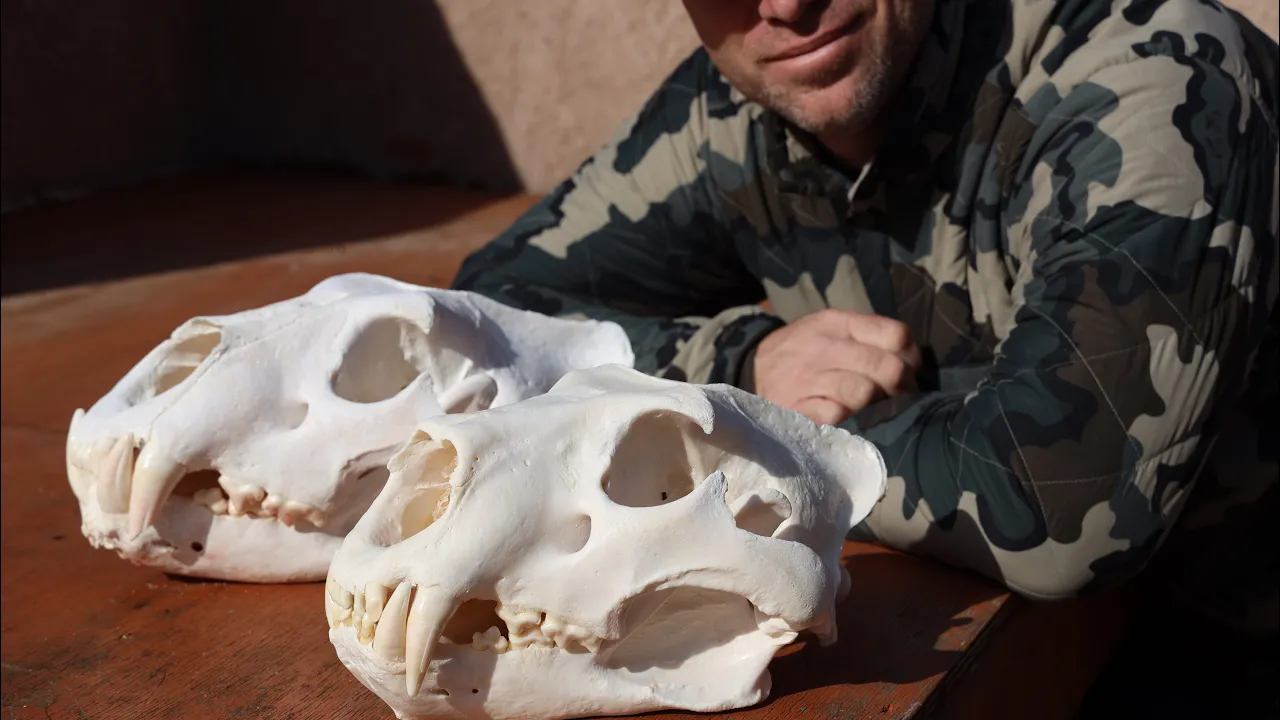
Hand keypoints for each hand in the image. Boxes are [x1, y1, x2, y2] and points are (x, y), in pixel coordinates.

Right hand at [752, 309, 921, 425]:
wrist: (752, 368)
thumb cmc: (804, 351)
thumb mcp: (829, 328)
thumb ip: (868, 335)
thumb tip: (912, 357)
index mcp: (835, 323)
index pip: (895, 335)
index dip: (911, 356)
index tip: (910, 369)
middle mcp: (822, 347)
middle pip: (887, 367)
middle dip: (902, 386)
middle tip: (900, 395)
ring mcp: (808, 378)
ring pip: (865, 392)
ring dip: (873, 404)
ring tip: (869, 406)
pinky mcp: (797, 407)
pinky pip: (837, 414)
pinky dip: (845, 418)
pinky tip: (842, 415)